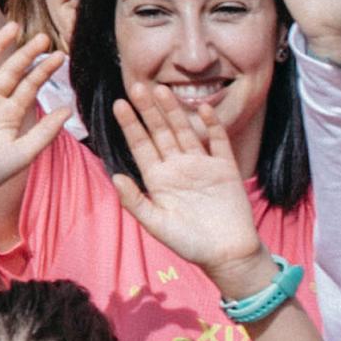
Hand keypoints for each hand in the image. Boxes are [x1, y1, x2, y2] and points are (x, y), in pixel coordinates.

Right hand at [0, 22, 71, 205]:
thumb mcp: (23, 154)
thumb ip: (45, 132)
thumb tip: (67, 109)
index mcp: (8, 115)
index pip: (29, 87)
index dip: (43, 71)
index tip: (60, 56)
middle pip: (11, 71)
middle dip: (27, 54)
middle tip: (44, 38)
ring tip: (13, 27)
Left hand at [110, 90, 268, 271]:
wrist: (227, 254)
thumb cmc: (189, 243)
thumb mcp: (156, 224)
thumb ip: (135, 201)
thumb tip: (113, 176)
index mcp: (158, 179)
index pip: (140, 146)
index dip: (131, 125)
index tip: (119, 104)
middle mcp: (178, 167)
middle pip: (160, 132)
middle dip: (149, 111)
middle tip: (137, 86)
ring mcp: (202, 165)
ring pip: (185, 131)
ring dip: (175, 111)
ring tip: (163, 90)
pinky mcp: (225, 168)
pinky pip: (218, 142)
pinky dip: (212, 126)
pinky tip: (203, 108)